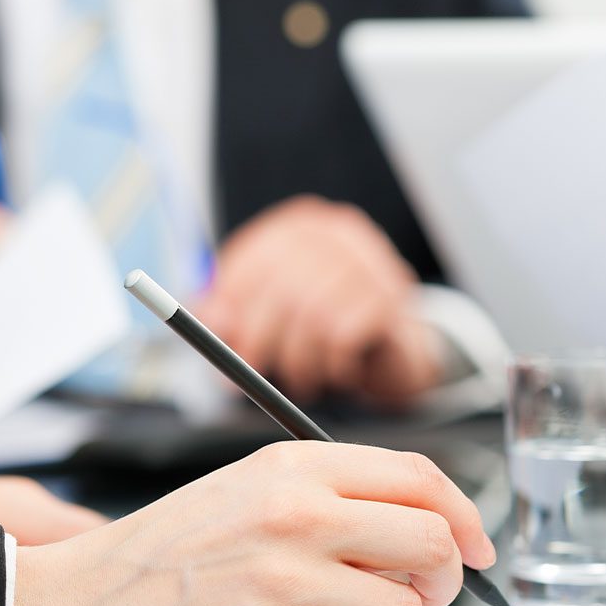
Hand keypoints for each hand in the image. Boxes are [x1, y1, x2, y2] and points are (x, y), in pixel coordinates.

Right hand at [4, 441, 496, 605]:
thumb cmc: (159, 555)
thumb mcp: (244, 490)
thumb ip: (328, 495)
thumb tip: (423, 522)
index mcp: (291, 469)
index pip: (420, 479)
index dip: (466, 517)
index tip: (476, 547)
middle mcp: (295, 515)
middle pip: (431, 544)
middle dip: (437, 582)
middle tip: (412, 597)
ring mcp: (283, 581)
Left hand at [198, 195, 442, 405]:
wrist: (391, 348)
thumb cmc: (319, 327)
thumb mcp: (267, 319)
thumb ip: (231, 317)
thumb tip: (212, 319)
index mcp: (298, 226)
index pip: (253, 262)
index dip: (234, 313)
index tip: (226, 353)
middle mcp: (336, 231)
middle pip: (283, 288)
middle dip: (261, 342)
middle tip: (253, 377)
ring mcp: (371, 259)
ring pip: (313, 316)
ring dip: (300, 361)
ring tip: (303, 379)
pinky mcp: (393, 296)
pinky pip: (343, 336)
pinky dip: (333, 365)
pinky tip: (338, 371)